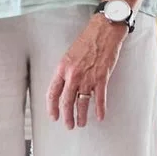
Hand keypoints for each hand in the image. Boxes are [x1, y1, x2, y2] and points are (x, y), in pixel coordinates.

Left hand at [47, 14, 126, 130]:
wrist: (104, 30)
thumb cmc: (87, 40)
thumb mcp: (69, 55)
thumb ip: (66, 71)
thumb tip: (65, 86)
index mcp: (62, 68)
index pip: (53, 92)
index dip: (52, 107)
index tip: (54, 116)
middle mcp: (73, 75)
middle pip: (66, 101)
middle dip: (67, 116)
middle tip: (68, 125)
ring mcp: (88, 77)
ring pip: (82, 103)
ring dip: (81, 115)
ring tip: (81, 123)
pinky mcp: (102, 77)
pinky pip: (100, 98)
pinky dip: (100, 109)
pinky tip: (100, 116)